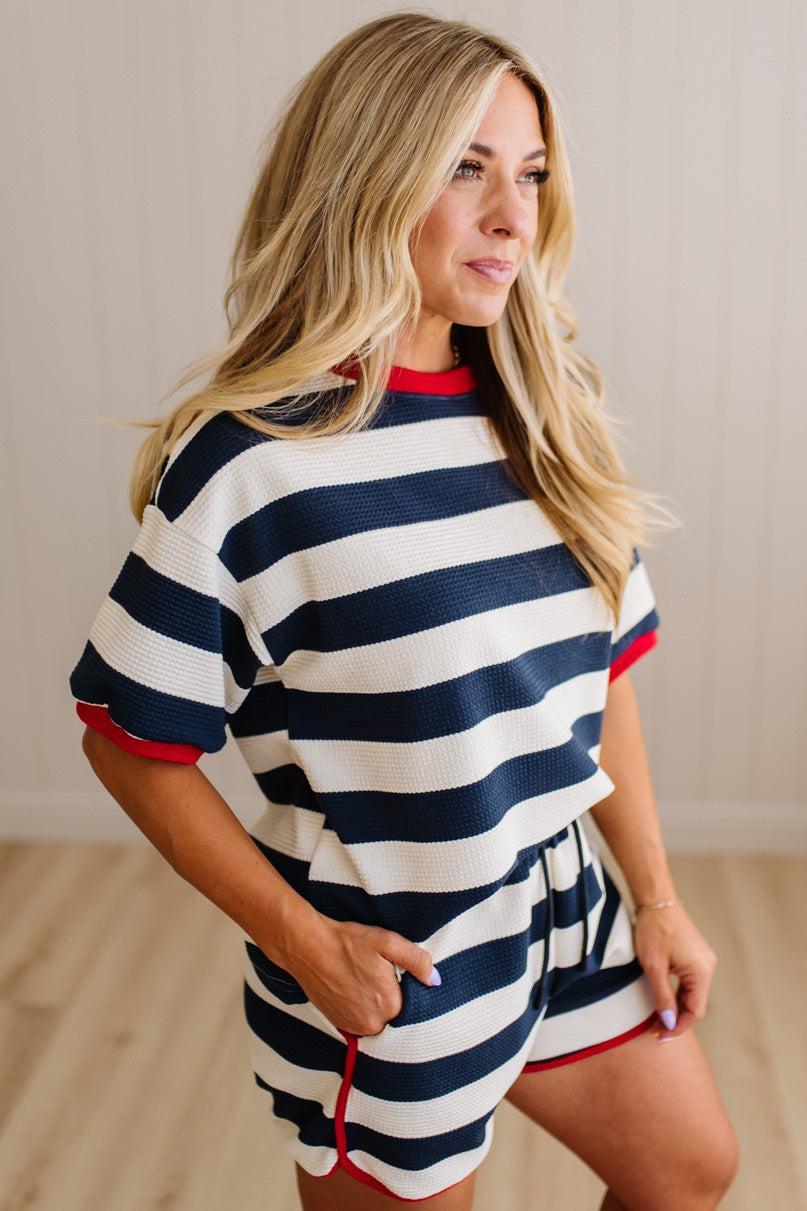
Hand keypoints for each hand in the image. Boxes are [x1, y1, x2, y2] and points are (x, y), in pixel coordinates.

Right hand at [287, 917, 439, 1036]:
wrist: (308, 947)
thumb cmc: (348, 942)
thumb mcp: (389, 942)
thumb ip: (418, 961)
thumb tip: (435, 980)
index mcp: (390, 1004)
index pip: (412, 1002)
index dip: (405, 985)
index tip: (394, 971)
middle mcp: (373, 1023)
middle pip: (394, 1012)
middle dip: (390, 994)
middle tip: (375, 972)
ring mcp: (354, 1027)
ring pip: (377, 1018)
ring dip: (374, 1003)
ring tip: (362, 978)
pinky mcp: (339, 1024)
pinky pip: (360, 1021)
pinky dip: (360, 1007)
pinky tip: (352, 987)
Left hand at [632, 903, 717, 1039]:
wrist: (656, 899)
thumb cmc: (653, 930)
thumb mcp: (654, 967)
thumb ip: (663, 997)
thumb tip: (669, 1023)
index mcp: (702, 972)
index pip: (694, 1011)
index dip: (678, 1027)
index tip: (660, 1037)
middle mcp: (707, 967)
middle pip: (694, 1004)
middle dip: (676, 1020)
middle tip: (655, 1032)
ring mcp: (702, 961)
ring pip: (691, 994)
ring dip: (676, 1008)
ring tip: (657, 1020)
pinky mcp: (694, 955)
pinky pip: (688, 982)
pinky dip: (677, 994)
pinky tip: (664, 1001)